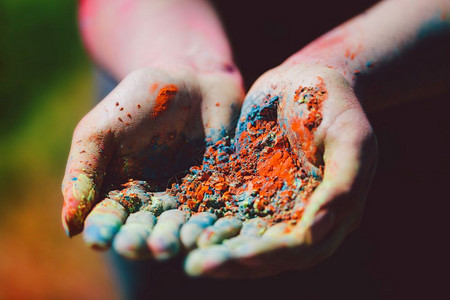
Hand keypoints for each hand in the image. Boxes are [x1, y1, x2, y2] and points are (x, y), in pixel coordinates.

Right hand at [61, 66, 242, 259]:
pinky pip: (212, 211)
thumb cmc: (139, 101)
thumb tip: (68, 226)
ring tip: (168, 246)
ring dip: (172, 237)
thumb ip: (83, 172)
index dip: (103, 229)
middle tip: (137, 247)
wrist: (192, 81)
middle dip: (138, 240)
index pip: (108, 218)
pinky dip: (208, 223)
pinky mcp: (216, 193)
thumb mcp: (102, 130)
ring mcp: (185, 200)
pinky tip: (205, 231)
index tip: (98, 240)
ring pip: (177, 226)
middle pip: (143, 228)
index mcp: (118, 192)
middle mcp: (151, 204)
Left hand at [183, 64, 377, 277]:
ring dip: (218, 251)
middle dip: (234, 261)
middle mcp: (302, 217)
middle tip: (196, 266)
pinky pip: (229, 213)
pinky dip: (211, 225)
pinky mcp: (251, 190)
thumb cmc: (332, 106)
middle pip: (268, 254)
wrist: (303, 79)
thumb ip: (342, 186)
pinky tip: (187, 230)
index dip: (269, 255)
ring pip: (246, 239)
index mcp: (333, 213)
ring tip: (188, 257)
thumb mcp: (350, 139)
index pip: (300, 247)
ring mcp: (275, 205)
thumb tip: (319, 230)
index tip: (237, 255)